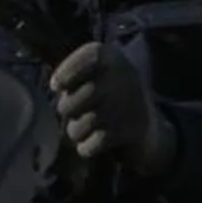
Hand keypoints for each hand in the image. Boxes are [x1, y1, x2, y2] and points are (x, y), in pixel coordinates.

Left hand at [50, 40, 178, 182]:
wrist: (145, 126)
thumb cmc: (104, 97)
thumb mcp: (91, 77)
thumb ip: (72, 76)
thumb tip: (56, 86)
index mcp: (113, 58)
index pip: (91, 55)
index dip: (67, 71)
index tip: (56, 86)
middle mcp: (126, 76)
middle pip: (80, 95)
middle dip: (66, 109)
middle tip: (70, 113)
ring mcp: (132, 103)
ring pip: (85, 122)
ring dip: (76, 130)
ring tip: (81, 128)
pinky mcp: (135, 129)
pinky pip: (96, 141)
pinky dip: (87, 147)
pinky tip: (89, 144)